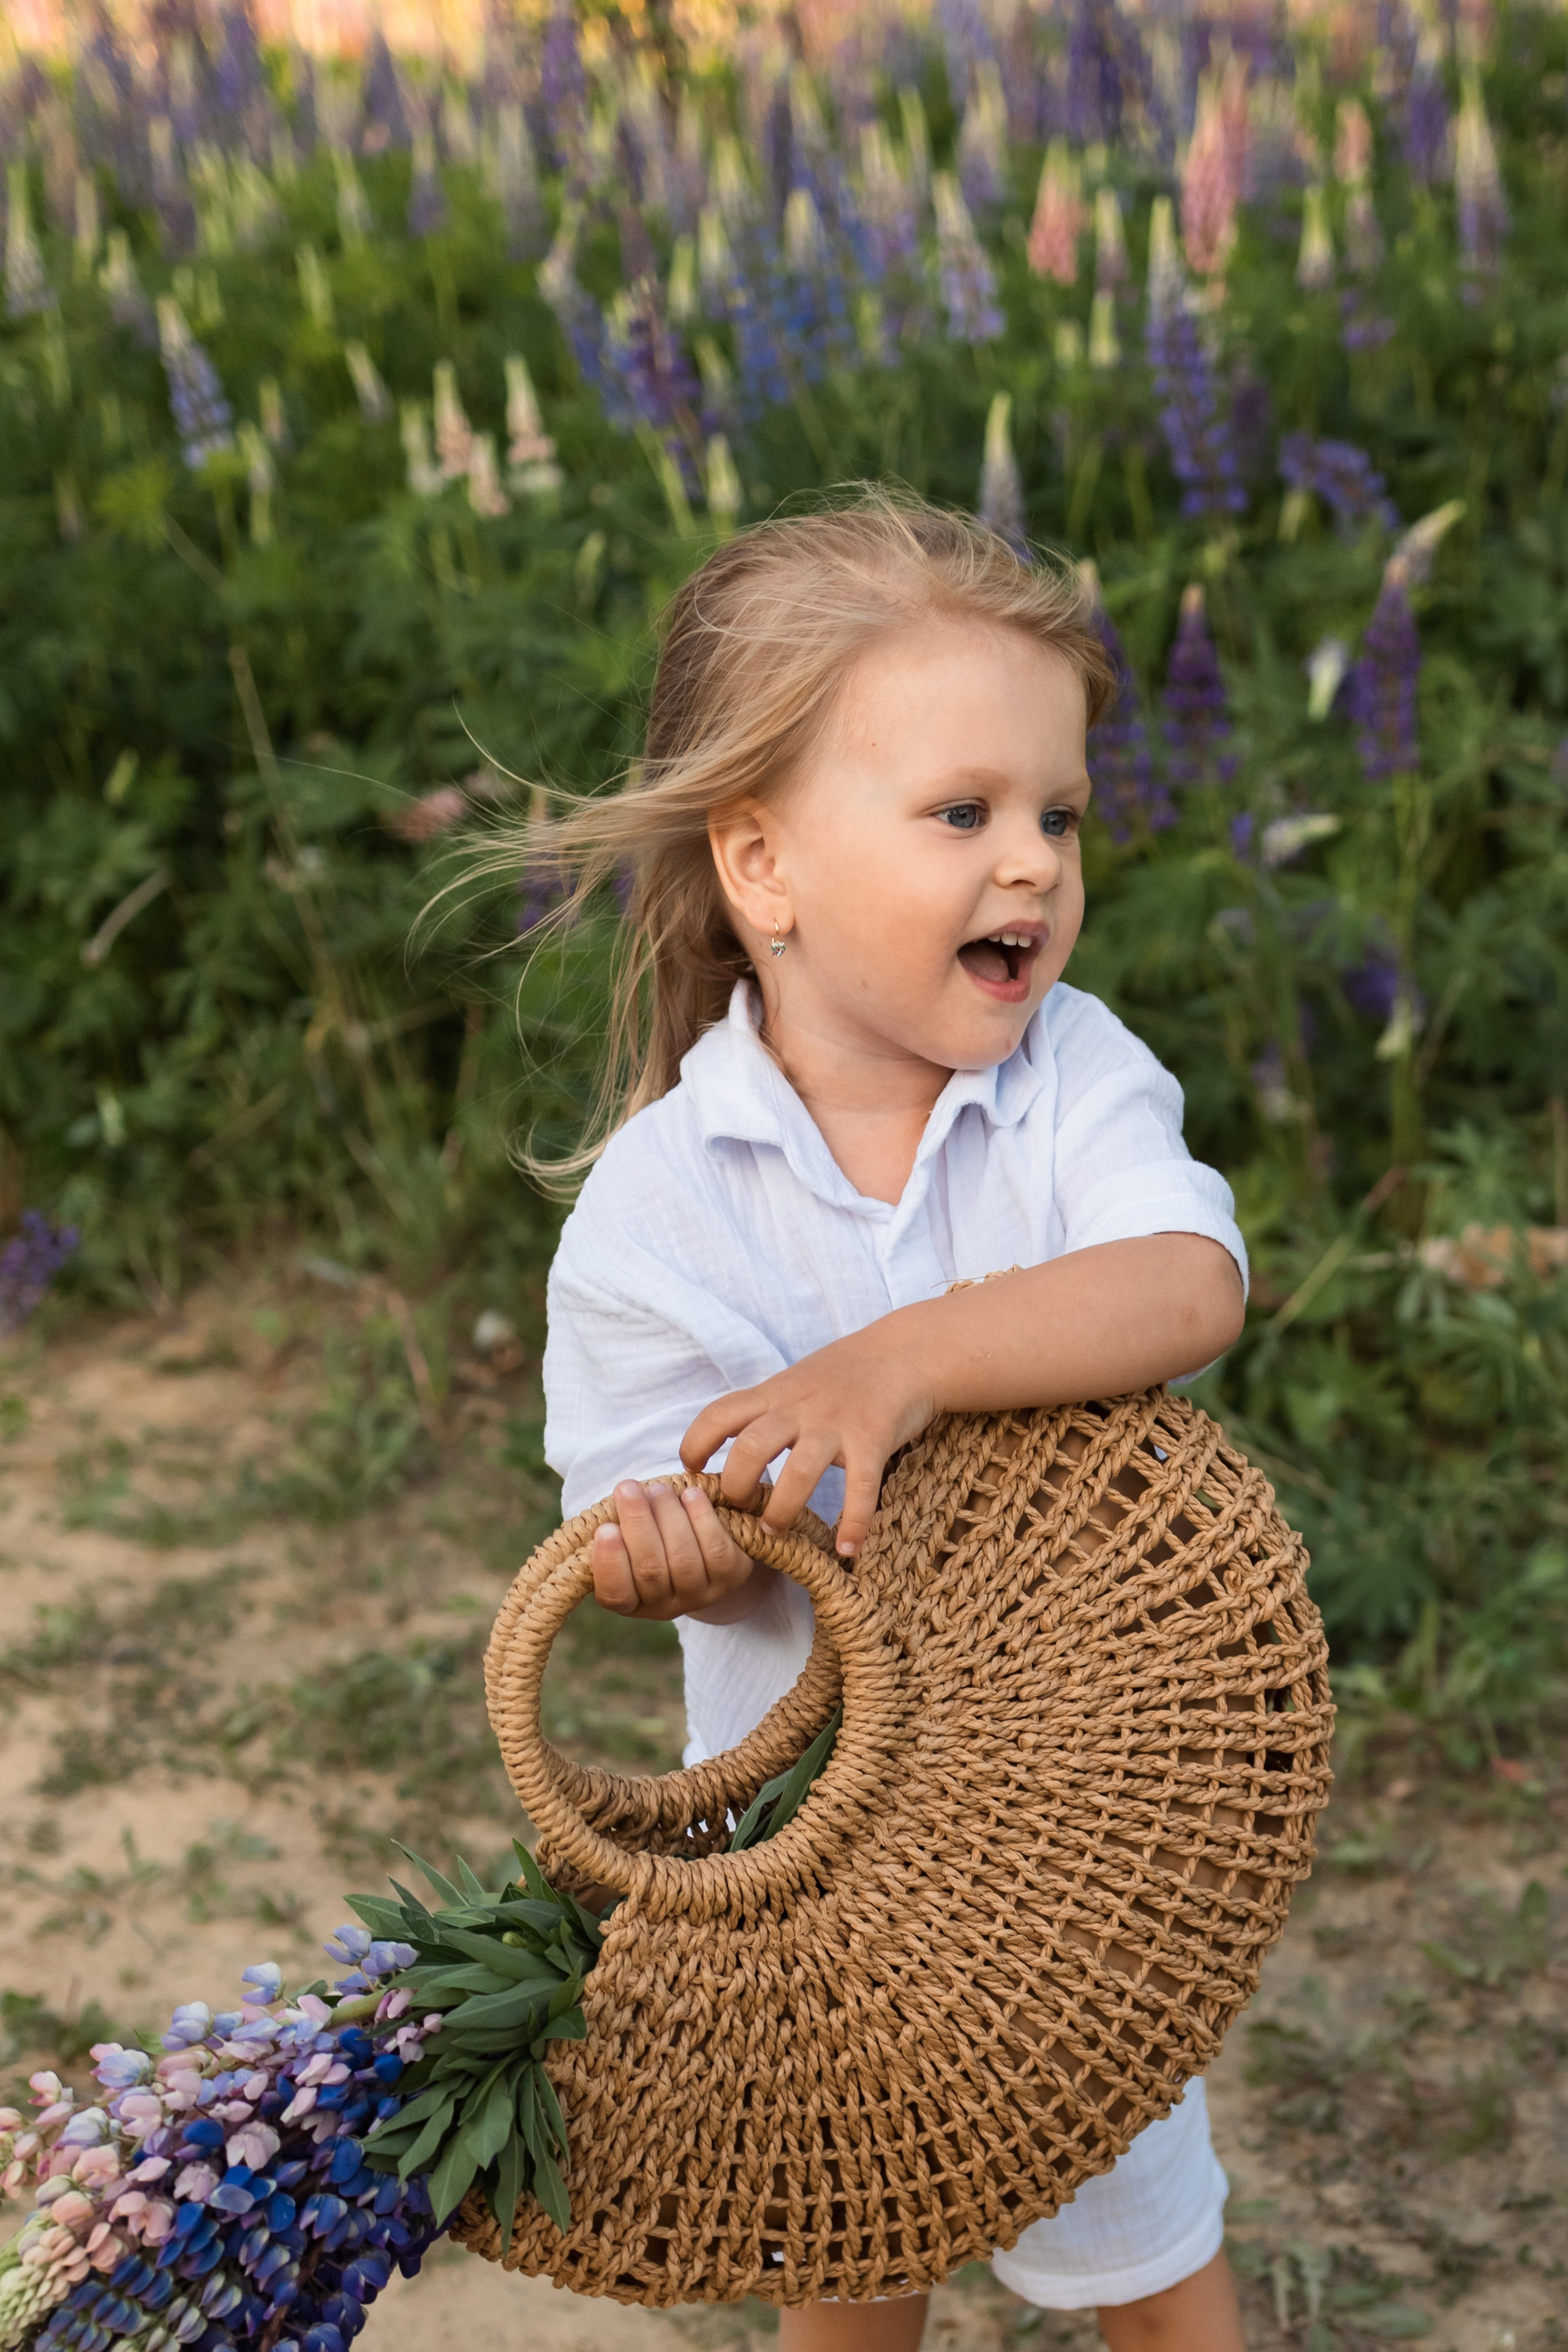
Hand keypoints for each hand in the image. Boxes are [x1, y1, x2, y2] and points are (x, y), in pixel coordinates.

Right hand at [591, 1479, 762, 1621]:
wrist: (703, 1544)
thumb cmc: (653, 1535)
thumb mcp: (628, 1538)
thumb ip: (617, 1530)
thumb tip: (612, 1507)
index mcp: (631, 1601)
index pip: (616, 1595)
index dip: (610, 1564)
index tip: (605, 1528)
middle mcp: (665, 1606)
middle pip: (651, 1571)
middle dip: (638, 1524)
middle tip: (627, 1488)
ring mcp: (700, 1595)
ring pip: (684, 1559)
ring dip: (669, 1517)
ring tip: (658, 1489)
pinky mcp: (731, 1577)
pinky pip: (716, 1550)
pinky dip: (702, 1519)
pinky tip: (691, 1495)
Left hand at [680, 1326, 935, 1557]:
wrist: (905, 1352)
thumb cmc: (846, 1372)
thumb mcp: (795, 1381)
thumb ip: (766, 1410)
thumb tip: (733, 1448)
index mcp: (775, 1394)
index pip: (719, 1415)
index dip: (696, 1443)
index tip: (693, 1470)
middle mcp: (799, 1408)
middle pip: (750, 1449)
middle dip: (736, 1487)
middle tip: (740, 1509)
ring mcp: (836, 1424)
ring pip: (798, 1472)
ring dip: (781, 1510)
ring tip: (774, 1532)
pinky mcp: (873, 1440)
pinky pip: (860, 1488)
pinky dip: (853, 1523)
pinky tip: (848, 1549)